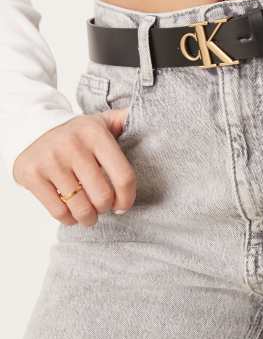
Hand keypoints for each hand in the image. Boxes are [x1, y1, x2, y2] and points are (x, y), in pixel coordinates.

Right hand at [12, 107, 134, 225]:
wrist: (33, 129)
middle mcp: (73, 144)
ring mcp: (50, 160)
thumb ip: (127, 119)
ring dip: (88, 217)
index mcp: (95, 133)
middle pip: (102, 196)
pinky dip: (68, 219)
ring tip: (89, 214)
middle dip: (106, 208)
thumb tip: (154, 119)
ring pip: (80, 208)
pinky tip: (71, 213)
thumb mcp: (103, 121)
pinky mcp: (32, 174)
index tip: (123, 205)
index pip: (123, 176)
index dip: (127, 198)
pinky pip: (58, 211)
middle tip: (103, 206)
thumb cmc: (78, 134)